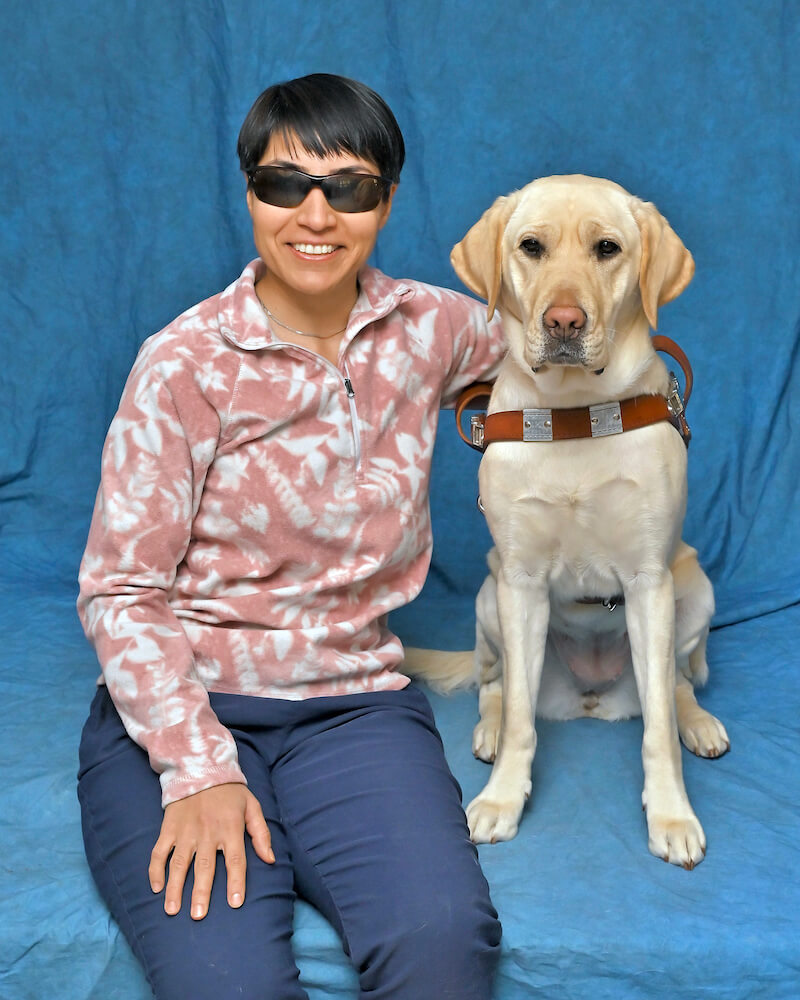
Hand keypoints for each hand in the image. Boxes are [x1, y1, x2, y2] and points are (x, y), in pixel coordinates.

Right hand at [148, 782, 273, 919]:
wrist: (201, 767)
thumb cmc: (230, 792)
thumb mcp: (252, 806)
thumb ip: (261, 833)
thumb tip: (270, 859)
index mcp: (230, 827)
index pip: (235, 859)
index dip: (236, 882)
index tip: (235, 904)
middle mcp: (207, 831)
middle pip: (205, 866)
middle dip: (201, 893)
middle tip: (198, 916)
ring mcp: (185, 830)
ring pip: (179, 863)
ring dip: (175, 888)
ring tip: (172, 910)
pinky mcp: (169, 828)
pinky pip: (159, 852)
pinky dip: (155, 870)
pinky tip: (156, 888)